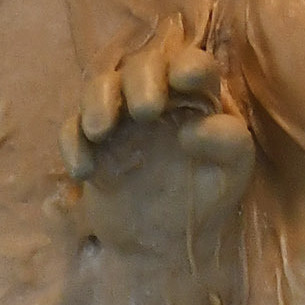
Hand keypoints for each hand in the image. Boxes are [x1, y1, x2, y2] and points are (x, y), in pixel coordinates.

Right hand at [58, 10, 258, 254]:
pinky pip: (73, 129)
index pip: (193, 65)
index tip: (184, 78)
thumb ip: (229, 144)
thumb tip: (194, 128)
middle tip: (145, 111)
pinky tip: (83, 171)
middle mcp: (157, 96)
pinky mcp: (91, 142)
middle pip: (141, 66)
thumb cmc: (206, 196)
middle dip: (140, 80)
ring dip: (97, 102)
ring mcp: (120, 117)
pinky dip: (72, 143)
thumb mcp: (232, 172)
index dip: (189, 64)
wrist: (167, 240)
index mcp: (196, 96)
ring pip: (100, 87)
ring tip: (100, 131)